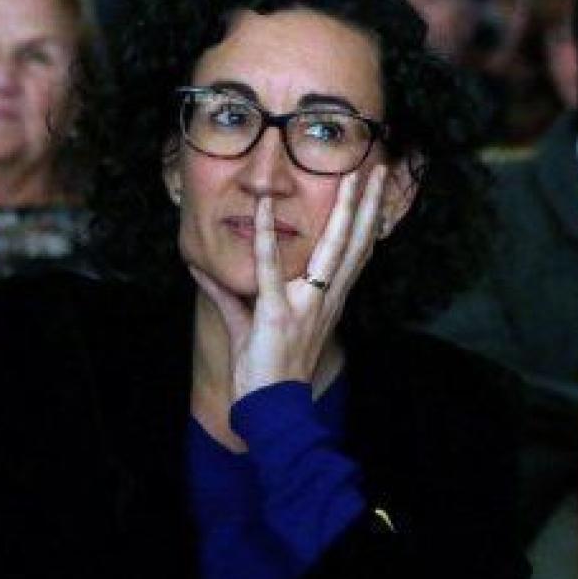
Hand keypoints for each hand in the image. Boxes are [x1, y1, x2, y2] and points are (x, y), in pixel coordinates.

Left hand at [190, 165, 388, 400]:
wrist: (273, 409)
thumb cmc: (264, 371)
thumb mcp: (247, 325)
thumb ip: (226, 295)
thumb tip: (201, 270)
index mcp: (327, 300)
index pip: (354, 252)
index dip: (365, 220)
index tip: (372, 192)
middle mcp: (326, 298)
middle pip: (355, 242)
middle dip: (367, 203)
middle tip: (377, 169)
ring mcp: (306, 303)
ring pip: (334, 248)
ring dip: (345, 209)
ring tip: (352, 178)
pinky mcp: (278, 313)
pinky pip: (270, 269)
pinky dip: (263, 237)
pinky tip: (261, 207)